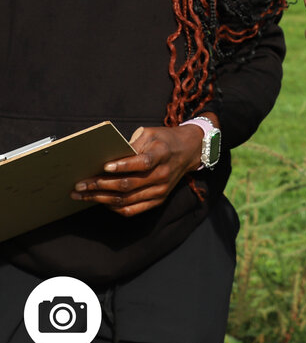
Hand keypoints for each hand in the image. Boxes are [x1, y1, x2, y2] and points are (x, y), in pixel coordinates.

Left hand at [71, 121, 208, 216]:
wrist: (189, 150)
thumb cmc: (164, 139)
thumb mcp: (151, 133)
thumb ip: (132, 145)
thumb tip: (107, 158)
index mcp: (162, 153)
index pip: (142, 162)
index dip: (123, 166)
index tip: (104, 167)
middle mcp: (162, 174)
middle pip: (129, 185)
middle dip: (100, 185)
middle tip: (79, 185)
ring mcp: (161, 190)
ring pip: (127, 200)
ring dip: (101, 199)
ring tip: (82, 196)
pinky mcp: (158, 200)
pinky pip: (133, 209)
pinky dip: (114, 207)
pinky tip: (101, 202)